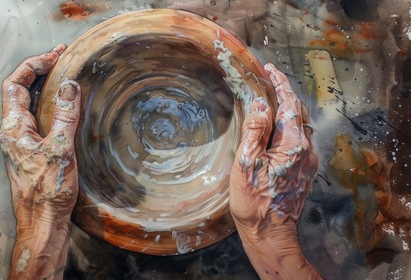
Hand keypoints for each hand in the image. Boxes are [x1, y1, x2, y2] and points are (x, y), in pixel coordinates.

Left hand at [0, 44, 80, 278]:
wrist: (43, 224)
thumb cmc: (47, 192)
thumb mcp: (60, 150)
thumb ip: (65, 116)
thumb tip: (69, 85)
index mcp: (14, 128)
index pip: (15, 84)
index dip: (33, 65)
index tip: (56, 56)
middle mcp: (15, 132)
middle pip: (21, 91)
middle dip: (41, 71)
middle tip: (63, 59)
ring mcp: (24, 143)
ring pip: (31, 105)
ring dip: (46, 88)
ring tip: (66, 76)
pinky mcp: (34, 152)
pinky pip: (40, 120)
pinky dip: (53, 106)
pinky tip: (68, 107)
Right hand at [229, 62, 319, 278]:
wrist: (270, 233)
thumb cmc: (254, 202)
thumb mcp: (247, 163)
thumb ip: (255, 131)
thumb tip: (260, 104)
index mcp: (292, 145)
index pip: (288, 104)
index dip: (279, 83)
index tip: (269, 69)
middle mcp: (306, 149)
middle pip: (297, 111)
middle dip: (283, 92)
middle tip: (267, 78)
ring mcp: (307, 160)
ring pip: (299, 124)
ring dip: (285, 107)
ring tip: (269, 97)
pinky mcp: (303, 169)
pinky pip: (297, 137)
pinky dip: (286, 123)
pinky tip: (274, 125)